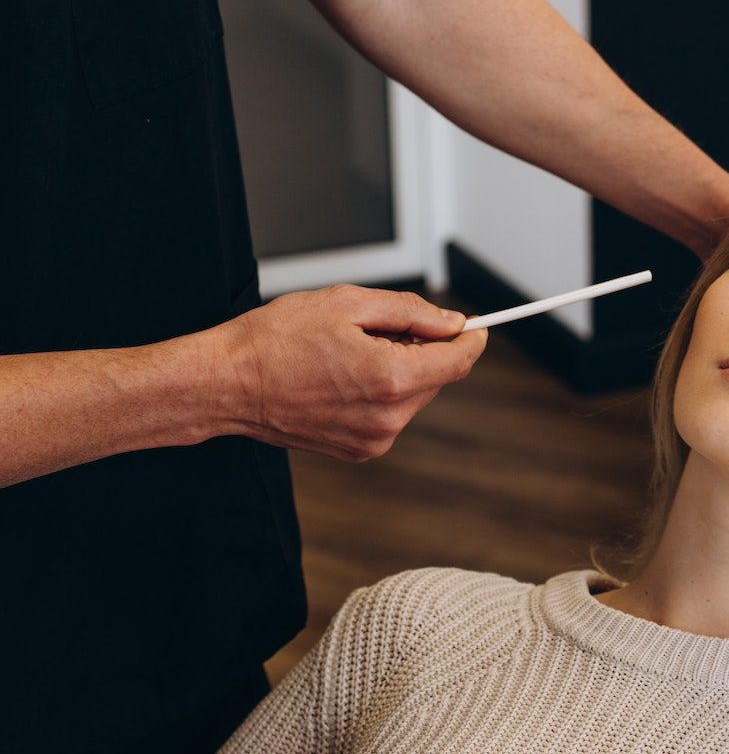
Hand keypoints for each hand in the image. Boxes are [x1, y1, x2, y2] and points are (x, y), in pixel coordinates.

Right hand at [206, 285, 486, 460]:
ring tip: (349, 352)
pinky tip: (341, 377)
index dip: (470, 339)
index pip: (457, 361)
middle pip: (436, 378)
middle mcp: (388, 417)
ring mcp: (373, 439)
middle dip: (423, 350)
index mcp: (389, 378)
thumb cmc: (275, 339)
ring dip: (399, 371)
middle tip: (382, 327)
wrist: (228, 385)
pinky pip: (389, 415)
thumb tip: (450, 323)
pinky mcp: (358, 450)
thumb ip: (409, 313)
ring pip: (413, 397)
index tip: (475, 326)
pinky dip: (380, 393)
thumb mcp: (347, 304)